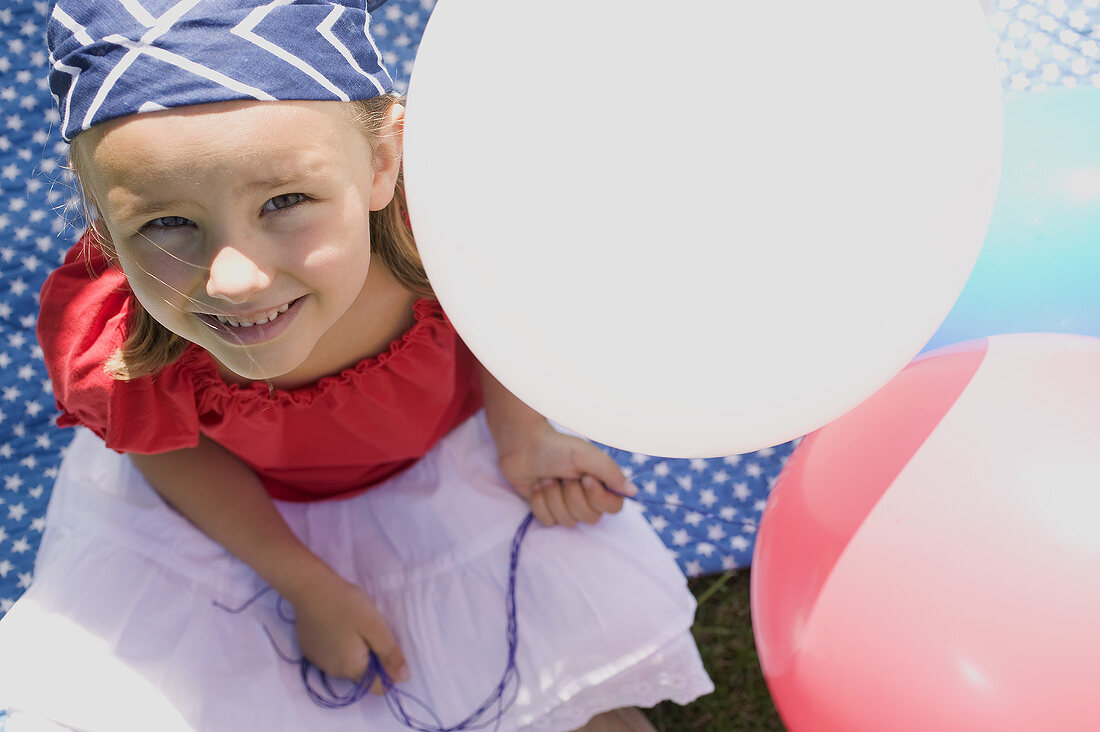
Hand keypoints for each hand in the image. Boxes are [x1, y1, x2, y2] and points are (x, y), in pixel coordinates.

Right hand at [286, 570, 407, 693]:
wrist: (310, 588)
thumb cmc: (347, 604)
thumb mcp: (375, 626)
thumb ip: (390, 654)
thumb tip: (404, 678)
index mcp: (352, 668)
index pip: (378, 688)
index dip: (388, 672)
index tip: (385, 648)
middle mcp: (333, 672)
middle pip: (362, 675)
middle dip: (371, 658)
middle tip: (368, 630)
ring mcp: (319, 662)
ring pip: (346, 665)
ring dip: (354, 651)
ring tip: (352, 625)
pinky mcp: (310, 651)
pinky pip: (331, 656)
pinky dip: (338, 646)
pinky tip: (336, 625)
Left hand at [496, 421, 637, 527]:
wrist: (522, 445)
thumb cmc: (556, 447)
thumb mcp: (586, 455)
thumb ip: (611, 473)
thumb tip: (633, 492)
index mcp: (601, 483)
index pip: (613, 508)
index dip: (598, 497)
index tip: (584, 478)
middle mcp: (586, 497)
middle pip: (589, 518)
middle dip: (572, 496)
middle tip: (562, 475)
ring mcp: (565, 505)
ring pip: (567, 520)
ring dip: (553, 496)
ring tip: (547, 478)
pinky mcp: (546, 510)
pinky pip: (548, 521)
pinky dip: (540, 503)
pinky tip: (536, 487)